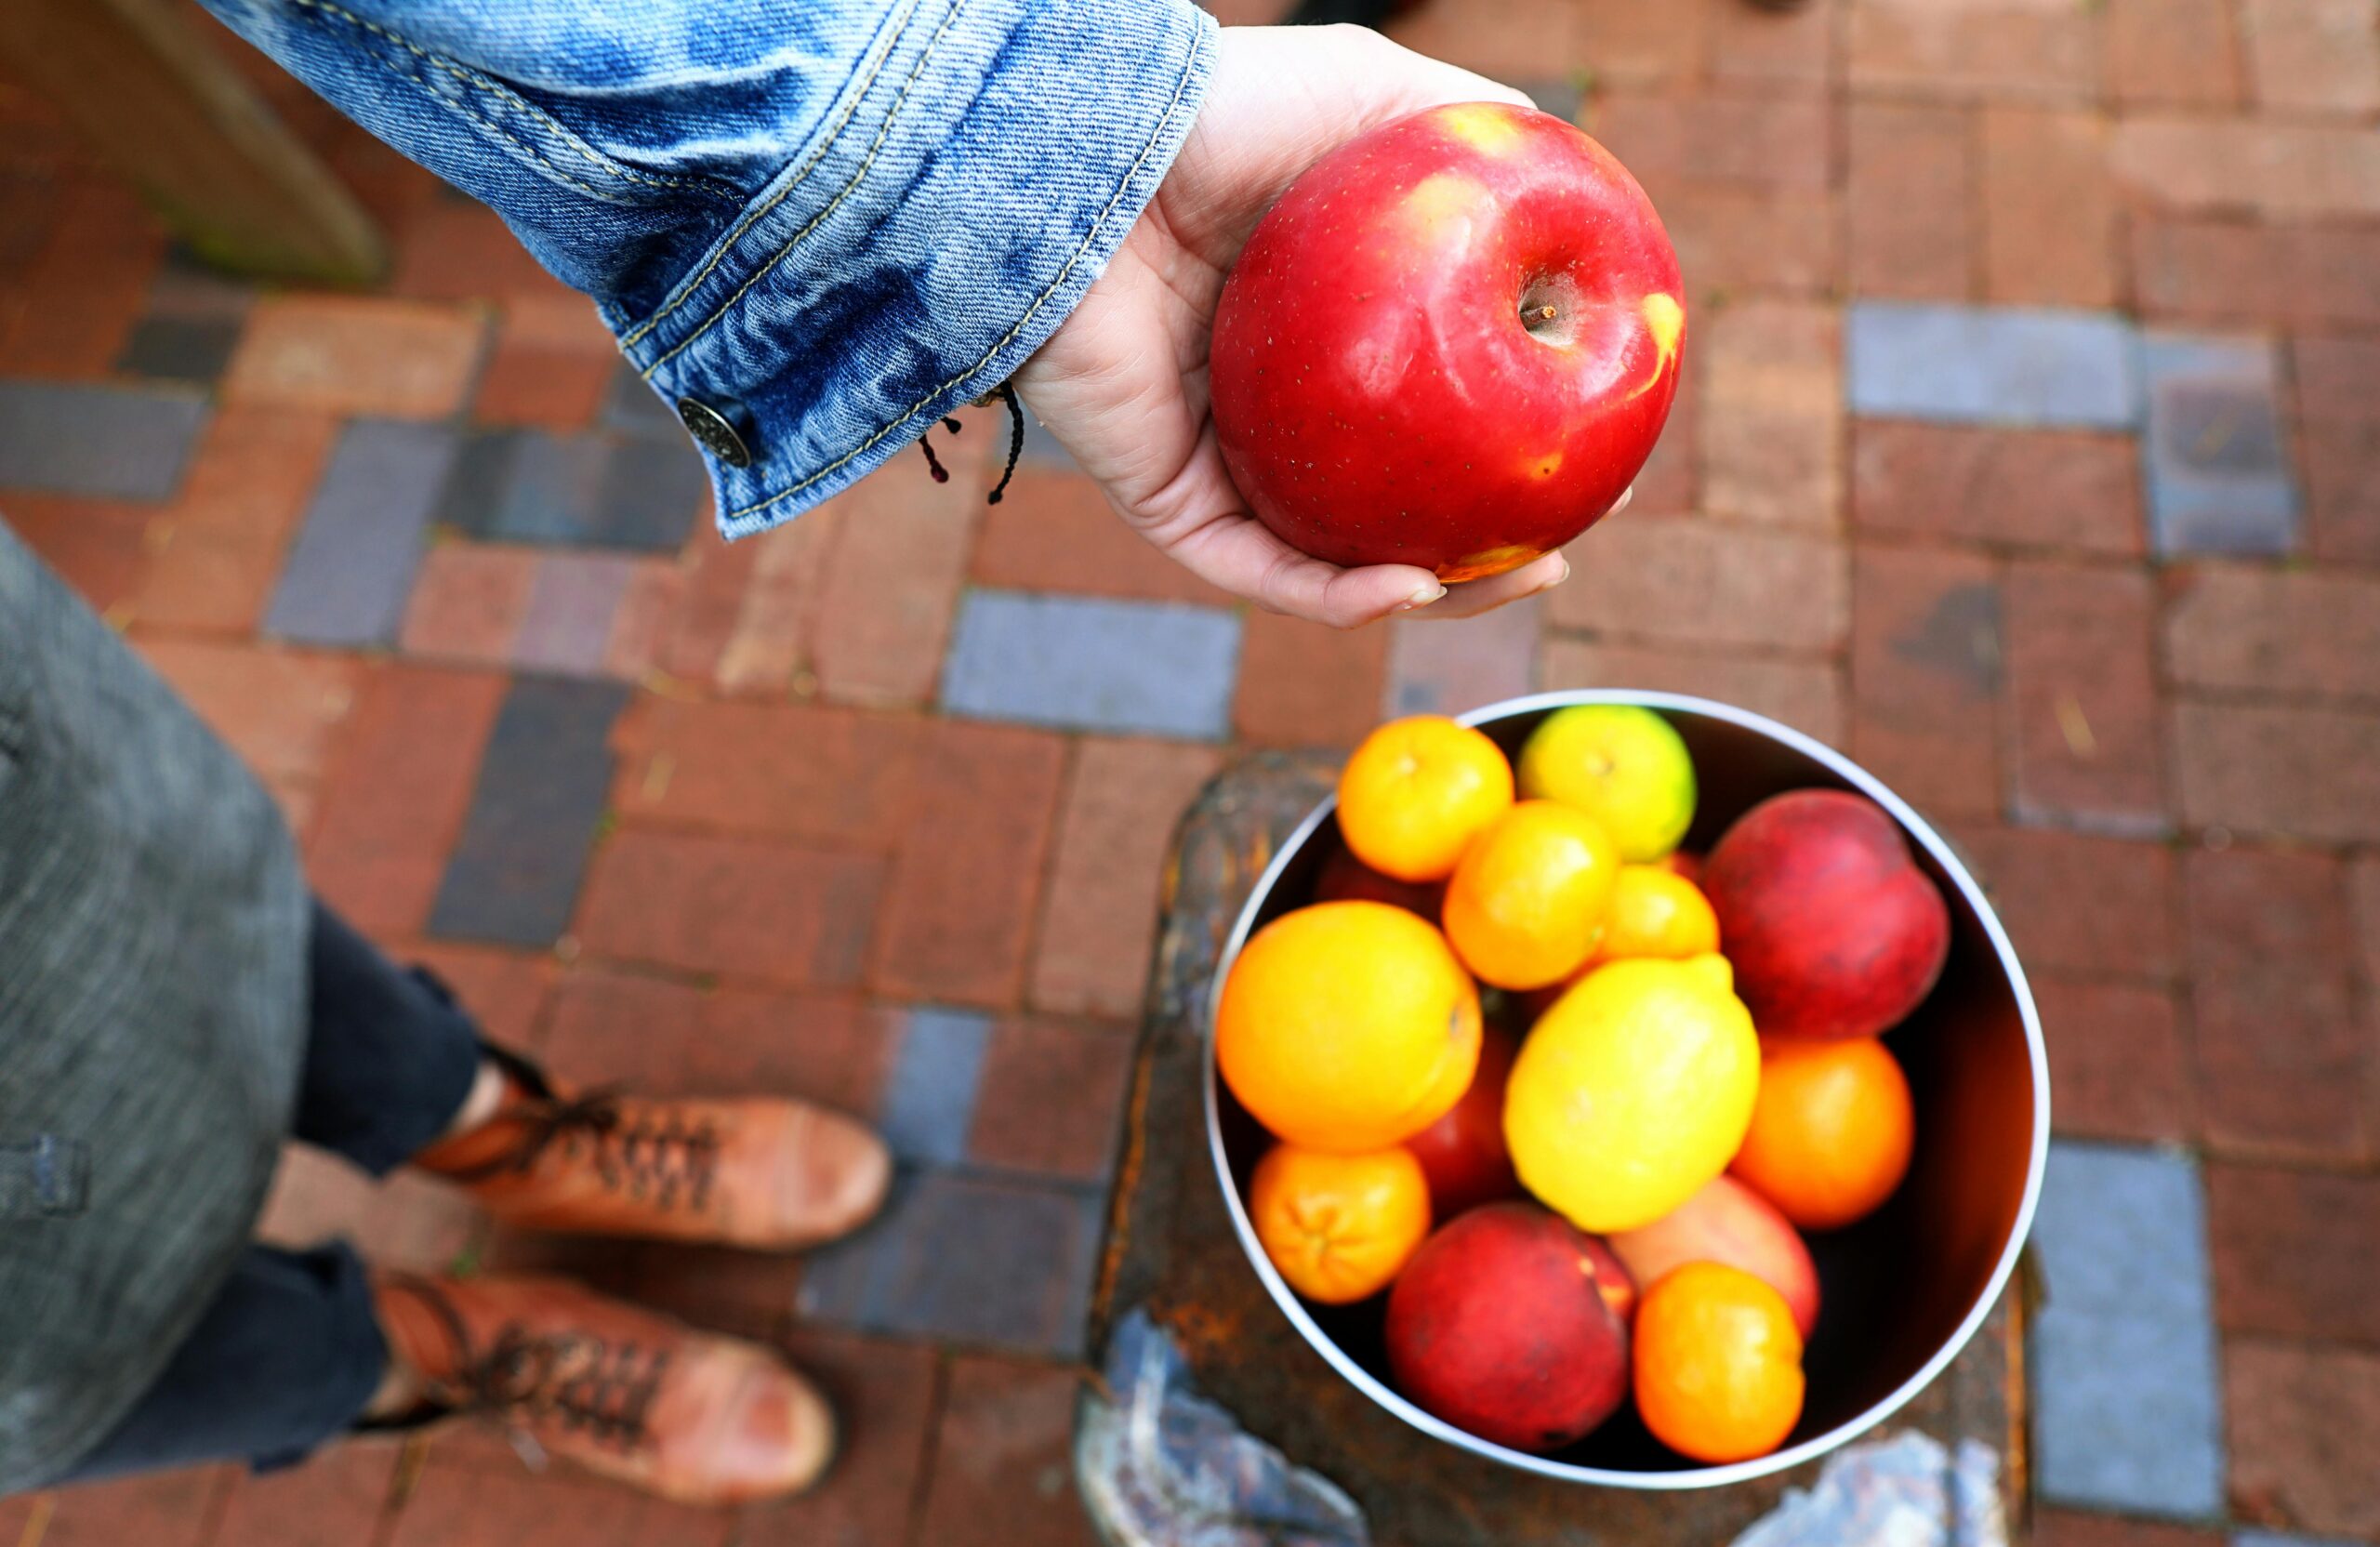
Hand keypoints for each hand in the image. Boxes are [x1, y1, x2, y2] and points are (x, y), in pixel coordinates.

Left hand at [1015, 25, 1587, 628]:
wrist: (1091, 154)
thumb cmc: (1221, 114)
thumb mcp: (1373, 101)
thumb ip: (1472, 134)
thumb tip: (1570, 191)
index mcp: (1329, 337)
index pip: (1432, 414)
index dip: (1511, 447)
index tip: (1589, 462)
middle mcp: (1277, 406)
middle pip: (1394, 505)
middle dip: (1481, 552)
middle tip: (1557, 558)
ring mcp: (1223, 458)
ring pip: (1335, 562)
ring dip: (1431, 595)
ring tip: (1508, 583)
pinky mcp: (1167, 499)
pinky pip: (1260, 570)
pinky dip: (1337, 595)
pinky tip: (1411, 586)